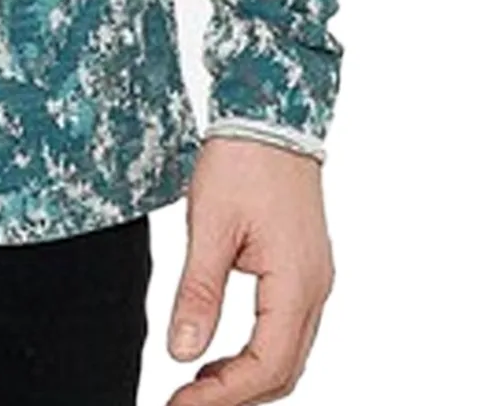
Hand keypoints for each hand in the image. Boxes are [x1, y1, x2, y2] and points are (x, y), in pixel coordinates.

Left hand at [165, 136, 334, 404]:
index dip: (223, 395)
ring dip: (248, 378)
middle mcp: (314, 288)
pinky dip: (258, 352)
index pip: (266, 365)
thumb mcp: (210, 225)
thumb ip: (199, 293)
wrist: (270, 116)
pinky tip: (222, 353)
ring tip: (198, 386)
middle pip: (283, 370)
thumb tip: (182, 352)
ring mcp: (313, 278)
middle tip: (185, 403)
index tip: (180, 404)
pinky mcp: (303, 267)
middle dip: (236, 396)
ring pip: (288, 352)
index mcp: (296, 283)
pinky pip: (287, 328)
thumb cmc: (243, 160)